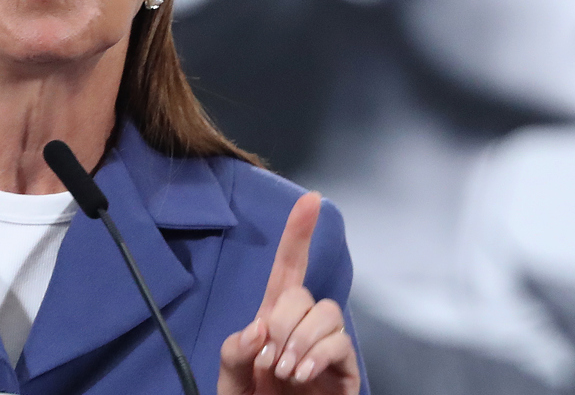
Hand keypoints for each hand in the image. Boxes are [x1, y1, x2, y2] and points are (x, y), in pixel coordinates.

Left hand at [219, 193, 360, 394]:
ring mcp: (326, 347)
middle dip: (282, 321)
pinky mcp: (345, 370)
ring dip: (301, 339)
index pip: (287, 269)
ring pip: (326, 312)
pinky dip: (319, 356)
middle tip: (268, 359)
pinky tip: (302, 376)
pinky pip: (340, 344)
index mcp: (272, 322)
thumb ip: (233, 355)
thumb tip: (258, 328)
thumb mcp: (229, 382)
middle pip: (301, 294)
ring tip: (284, 372)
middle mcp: (302, 328)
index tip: (310, 199)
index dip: (298, 234)